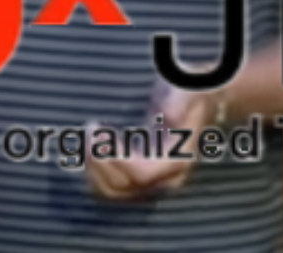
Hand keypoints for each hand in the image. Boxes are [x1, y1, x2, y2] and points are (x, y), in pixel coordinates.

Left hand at [84, 80, 217, 200]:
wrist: (196, 103)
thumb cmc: (187, 93)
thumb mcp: (186, 90)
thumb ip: (177, 103)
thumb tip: (168, 117)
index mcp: (177, 162)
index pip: (141, 174)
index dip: (116, 158)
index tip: (98, 130)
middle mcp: (164, 180)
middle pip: (122, 186)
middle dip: (99, 161)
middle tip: (88, 129)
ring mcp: (151, 184)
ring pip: (111, 192)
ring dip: (92, 169)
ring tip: (86, 138)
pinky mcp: (138, 182)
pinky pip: (109, 189)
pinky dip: (93, 173)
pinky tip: (89, 149)